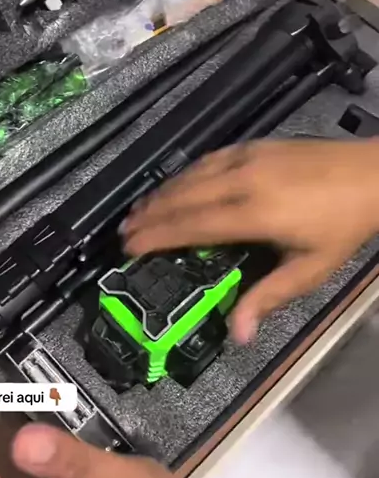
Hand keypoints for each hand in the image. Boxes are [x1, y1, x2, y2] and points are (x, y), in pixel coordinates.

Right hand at [123, 139, 378, 342]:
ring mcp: (248, 158)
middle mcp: (243, 181)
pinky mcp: (255, 145)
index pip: (193, 226)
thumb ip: (269, 296)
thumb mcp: (311, 269)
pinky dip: (186, 173)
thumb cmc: (343, 225)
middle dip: (150, 214)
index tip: (131, 247)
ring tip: (140, 209)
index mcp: (255, 213)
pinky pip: (209, 158)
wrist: (372, 173)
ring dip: (163, 193)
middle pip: (184, 197)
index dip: (158, 236)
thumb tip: (237, 332)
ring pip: (192, 175)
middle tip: (124, 230)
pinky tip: (177, 182)